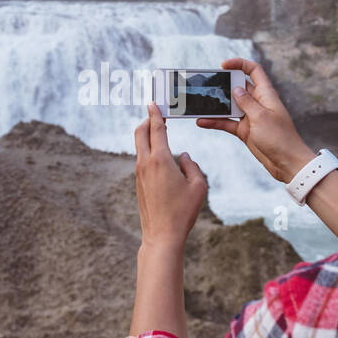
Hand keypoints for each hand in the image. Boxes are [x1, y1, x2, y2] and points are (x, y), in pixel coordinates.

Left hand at [134, 102, 207, 249]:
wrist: (161, 235)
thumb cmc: (182, 211)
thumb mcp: (198, 186)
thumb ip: (193, 166)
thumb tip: (184, 156)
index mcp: (160, 159)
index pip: (156, 128)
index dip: (155, 113)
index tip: (153, 102)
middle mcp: (146, 163)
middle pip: (140, 132)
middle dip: (147, 120)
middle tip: (155, 113)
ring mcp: (139, 174)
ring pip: (140, 146)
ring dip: (147, 136)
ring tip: (158, 131)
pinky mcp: (139, 184)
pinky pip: (142, 160)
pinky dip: (148, 151)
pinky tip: (159, 156)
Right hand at [196, 57, 315, 182]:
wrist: (287, 163)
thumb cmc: (280, 138)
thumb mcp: (261, 117)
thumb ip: (246, 101)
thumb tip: (236, 88)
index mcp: (266, 94)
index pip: (254, 71)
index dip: (240, 64)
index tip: (223, 65)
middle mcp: (258, 103)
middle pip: (238, 87)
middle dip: (223, 84)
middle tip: (206, 85)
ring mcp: (250, 117)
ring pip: (230, 106)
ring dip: (216, 105)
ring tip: (199, 103)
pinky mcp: (245, 131)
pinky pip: (227, 122)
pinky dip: (215, 122)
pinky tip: (202, 121)